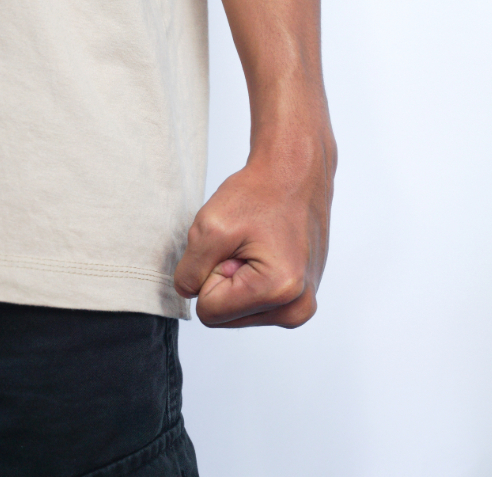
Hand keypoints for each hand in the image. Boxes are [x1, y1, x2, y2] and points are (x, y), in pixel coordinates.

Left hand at [173, 136, 335, 327]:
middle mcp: (297, 306)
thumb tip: (190, 294)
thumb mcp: (209, 227)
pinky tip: (268, 252)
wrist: (295, 175)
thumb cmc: (261, 193)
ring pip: (240, 312)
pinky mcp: (302, 299)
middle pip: (226, 317)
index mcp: (278, 291)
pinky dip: (253, 279)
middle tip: (244, 246)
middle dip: (225, 280)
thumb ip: (189, 272)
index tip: (232, 248)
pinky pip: (256, 303)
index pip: (209, 313)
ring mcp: (303, 305)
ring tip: (257, 246)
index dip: (209, 276)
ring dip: (238, 279)